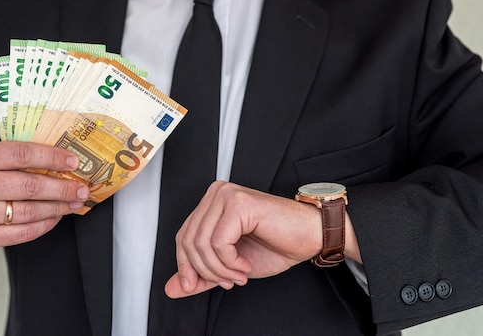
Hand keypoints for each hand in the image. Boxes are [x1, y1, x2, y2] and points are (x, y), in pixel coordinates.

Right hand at [0, 141, 89, 256]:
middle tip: (81, 188)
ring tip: (74, 202)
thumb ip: (19, 156)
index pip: (22, 154)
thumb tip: (64, 162)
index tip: (73, 162)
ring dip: (58, 207)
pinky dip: (45, 224)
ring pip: (29, 211)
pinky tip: (56, 216)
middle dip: (62, 187)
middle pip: (30, 186)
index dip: (52, 158)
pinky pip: (23, 233)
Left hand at [165, 181, 325, 297]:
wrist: (310, 236)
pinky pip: (219, 242)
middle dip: (205, 271)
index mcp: (211, 203)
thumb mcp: (230, 266)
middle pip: (188, 240)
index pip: (182, 237)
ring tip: (239, 275)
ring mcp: (226, 195)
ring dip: (220, 269)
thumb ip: (201, 274)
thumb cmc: (277, 244)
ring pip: (202, 243)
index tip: (194, 286)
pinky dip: (230, 262)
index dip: (185, 266)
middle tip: (228, 282)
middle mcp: (216, 194)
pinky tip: (245, 265)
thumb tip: (171, 288)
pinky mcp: (239, 203)